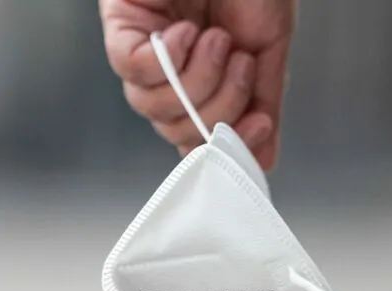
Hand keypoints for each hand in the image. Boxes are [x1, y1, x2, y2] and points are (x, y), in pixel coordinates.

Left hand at [100, 0, 296, 169]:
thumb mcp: (268, 53)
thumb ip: (264, 105)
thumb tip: (264, 159)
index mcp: (204, 85)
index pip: (199, 138)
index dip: (227, 144)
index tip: (260, 126)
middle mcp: (170, 77)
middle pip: (178, 131)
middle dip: (220, 105)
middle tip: (241, 61)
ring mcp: (144, 55)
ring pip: (155, 109)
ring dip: (201, 78)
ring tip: (219, 39)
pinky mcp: (122, 29)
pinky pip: (135, 71)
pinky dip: (170, 57)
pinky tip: (187, 30)